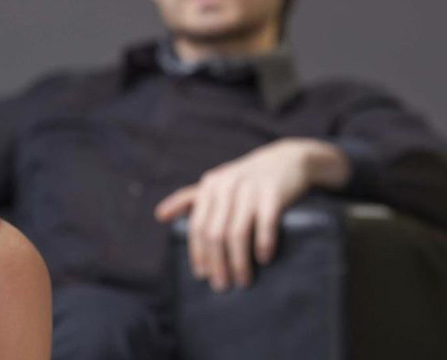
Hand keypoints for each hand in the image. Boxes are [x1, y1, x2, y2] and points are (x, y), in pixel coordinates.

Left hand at [154, 138, 348, 291]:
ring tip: (243, 281)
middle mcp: (226, 185)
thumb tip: (159, 215)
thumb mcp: (217, 183)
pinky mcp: (273, 193)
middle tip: (222, 286)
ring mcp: (250, 189)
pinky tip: (263, 260)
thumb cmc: (247, 178)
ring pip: (237, 233)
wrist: (287, 160)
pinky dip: (263, 244)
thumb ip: (189, 199)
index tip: (202, 276)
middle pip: (215, 233)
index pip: (197, 226)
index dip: (198, 253)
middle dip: (217, 263)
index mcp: (210, 186)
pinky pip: (265, 224)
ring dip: (239, 262)